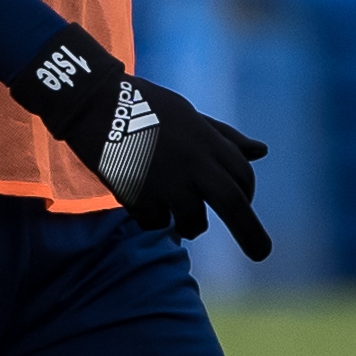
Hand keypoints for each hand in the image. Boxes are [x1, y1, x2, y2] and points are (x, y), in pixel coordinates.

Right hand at [8, 24, 272, 260]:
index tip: (242, 204)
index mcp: (206, 139)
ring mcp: (165, 180)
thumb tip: (262, 151)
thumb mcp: (189, 115)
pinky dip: (154, 219)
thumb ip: (224, 137)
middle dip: (251, 232)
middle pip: (233, 203)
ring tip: (181, 222)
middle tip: (261, 253)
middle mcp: (192, 161)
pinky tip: (144, 203)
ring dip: (191, 226)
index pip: (242, 175)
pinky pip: (156, 222)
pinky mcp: (139, 194)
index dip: (247, 193)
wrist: (93, 102)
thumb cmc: (144, 105)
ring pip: (193, 221)